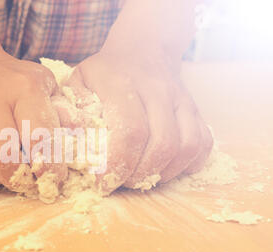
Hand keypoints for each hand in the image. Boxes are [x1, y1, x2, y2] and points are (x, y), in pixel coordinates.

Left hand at [64, 46, 212, 192]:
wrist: (143, 47)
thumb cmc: (105, 72)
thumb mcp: (78, 82)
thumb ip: (70, 109)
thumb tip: (69, 136)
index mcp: (123, 83)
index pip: (130, 131)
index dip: (118, 164)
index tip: (103, 183)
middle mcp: (157, 90)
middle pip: (162, 144)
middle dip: (140, 175)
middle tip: (122, 182)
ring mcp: (181, 99)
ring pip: (186, 147)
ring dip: (163, 173)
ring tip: (141, 177)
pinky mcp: (196, 109)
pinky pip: (203, 143)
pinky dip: (188, 164)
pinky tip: (165, 167)